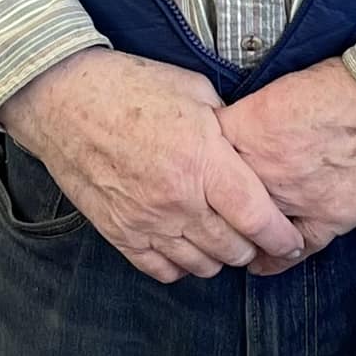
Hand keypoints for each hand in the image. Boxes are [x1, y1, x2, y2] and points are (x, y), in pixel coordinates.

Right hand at [0, 48, 306, 284]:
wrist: (63, 96)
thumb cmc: (128, 85)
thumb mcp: (192, 89)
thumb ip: (226, 127)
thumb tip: (247, 148)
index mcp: (203, 160)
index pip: (258, 218)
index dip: (283, 236)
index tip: (292, 238)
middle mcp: (179, 200)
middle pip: (234, 248)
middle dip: (253, 244)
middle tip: (255, 232)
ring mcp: (147, 222)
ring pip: (202, 265)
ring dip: (218, 256)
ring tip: (220, 236)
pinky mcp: (120, 233)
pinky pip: (162, 270)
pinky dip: (181, 264)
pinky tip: (185, 243)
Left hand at [216, 58, 355, 273]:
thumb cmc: (349, 82)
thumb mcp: (287, 83)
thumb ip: (257, 110)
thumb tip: (240, 122)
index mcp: (252, 127)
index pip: (206, 147)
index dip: (201, 152)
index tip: (200, 156)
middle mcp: (267, 168)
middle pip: (221, 192)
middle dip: (213, 195)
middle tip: (206, 198)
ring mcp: (298, 199)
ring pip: (252, 226)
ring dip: (239, 229)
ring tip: (228, 232)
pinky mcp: (330, 220)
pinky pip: (292, 250)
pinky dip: (274, 257)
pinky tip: (261, 260)